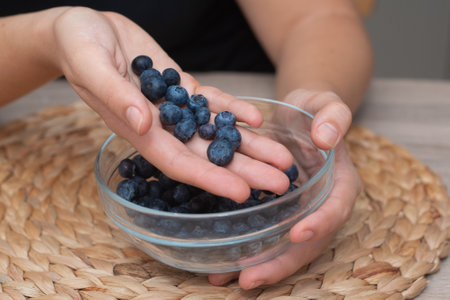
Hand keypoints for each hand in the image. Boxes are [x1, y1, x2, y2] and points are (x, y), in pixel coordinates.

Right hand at [50, 7, 292, 200]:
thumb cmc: (78, 45)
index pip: (178, 163)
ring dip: (250, 146)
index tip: (242, 193)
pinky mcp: (181, 88)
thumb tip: (142, 123)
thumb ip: (115, 96)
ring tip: (283, 158)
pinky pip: (211, 102)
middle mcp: (159, 126)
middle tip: (282, 183)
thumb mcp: (91, 65)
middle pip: (207, 155)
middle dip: (245, 170)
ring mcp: (173, 108)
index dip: (209, 178)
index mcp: (136, 130)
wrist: (85, 29)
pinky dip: (233, 110)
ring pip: (216, 132)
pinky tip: (256, 118)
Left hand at [209, 89, 361, 288]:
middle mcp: (320, 206)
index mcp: (340, 184)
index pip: (335, 209)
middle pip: (307, 243)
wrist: (298, 116)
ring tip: (223, 279)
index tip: (296, 234)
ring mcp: (298, 213)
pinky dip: (245, 251)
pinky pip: (264, 235)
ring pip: (282, 248)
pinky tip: (218, 261)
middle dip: (279, 263)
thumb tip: (327, 138)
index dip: (319, 225)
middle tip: (247, 279)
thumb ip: (332, 116)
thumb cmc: (314, 109)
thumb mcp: (325, 103)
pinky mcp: (277, 213)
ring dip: (256, 266)